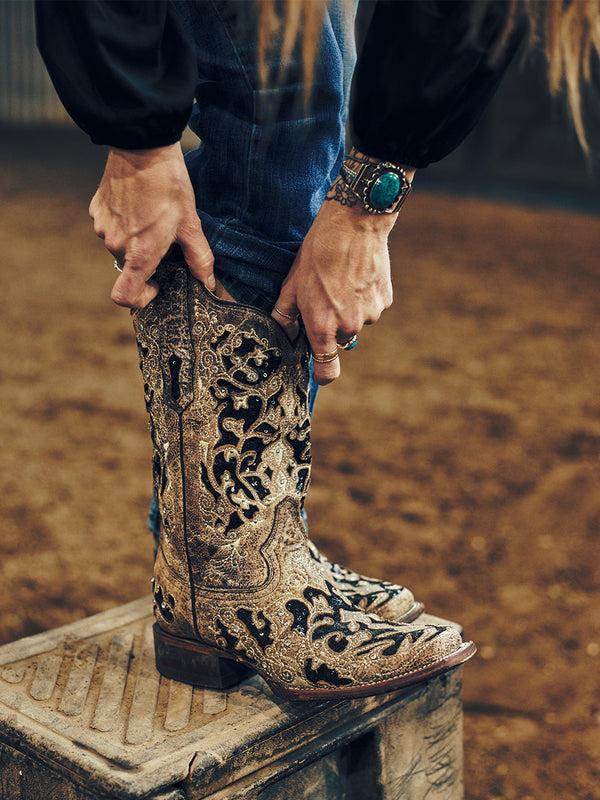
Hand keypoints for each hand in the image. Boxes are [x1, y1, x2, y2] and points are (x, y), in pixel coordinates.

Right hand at [89, 143, 214, 308]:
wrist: (142, 146)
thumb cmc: (169, 186)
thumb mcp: (190, 224)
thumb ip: (199, 258)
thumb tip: (208, 283)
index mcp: (139, 254)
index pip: (124, 296)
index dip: (139, 299)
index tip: (156, 285)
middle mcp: (117, 245)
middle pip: (129, 266)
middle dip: (146, 258)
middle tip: (165, 237)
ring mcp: (103, 227)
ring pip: (120, 245)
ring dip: (135, 239)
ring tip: (152, 215)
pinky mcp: (96, 210)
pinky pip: (111, 227)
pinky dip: (124, 223)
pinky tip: (138, 204)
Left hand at [273, 180, 400, 384]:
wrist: (354, 224)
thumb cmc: (317, 253)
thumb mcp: (292, 284)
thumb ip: (285, 315)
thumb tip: (281, 334)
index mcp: (323, 327)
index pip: (327, 370)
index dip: (322, 374)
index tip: (319, 370)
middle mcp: (349, 327)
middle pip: (339, 339)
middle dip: (332, 324)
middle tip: (324, 296)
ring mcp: (370, 314)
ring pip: (356, 321)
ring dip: (349, 308)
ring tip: (341, 280)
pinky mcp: (385, 300)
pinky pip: (371, 306)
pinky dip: (364, 296)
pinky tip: (357, 275)